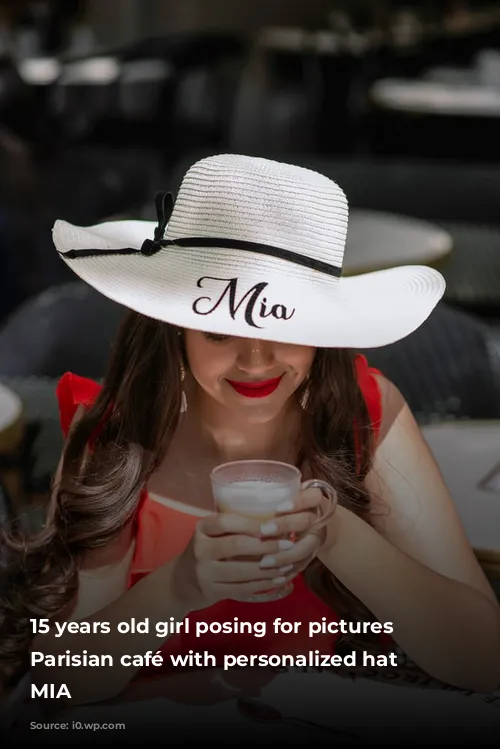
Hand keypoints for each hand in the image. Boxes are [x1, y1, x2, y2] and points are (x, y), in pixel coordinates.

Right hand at [170, 500, 320, 609]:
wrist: (181, 582)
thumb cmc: (205, 551)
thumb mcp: (211, 534)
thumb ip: (233, 528)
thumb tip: (274, 520)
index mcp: (202, 528)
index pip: (226, 522)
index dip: (251, 524)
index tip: (272, 526)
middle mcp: (200, 549)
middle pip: (236, 545)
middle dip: (266, 546)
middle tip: (288, 544)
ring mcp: (204, 572)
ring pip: (242, 571)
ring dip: (269, 568)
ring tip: (288, 564)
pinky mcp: (212, 591)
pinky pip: (242, 588)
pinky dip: (263, 585)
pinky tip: (277, 580)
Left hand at [256, 486, 330, 576]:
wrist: (312, 526)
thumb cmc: (287, 507)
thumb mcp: (283, 496)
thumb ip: (269, 496)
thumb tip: (235, 496)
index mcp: (312, 501)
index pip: (311, 497)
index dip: (298, 502)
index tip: (279, 507)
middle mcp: (317, 519)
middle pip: (305, 521)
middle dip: (285, 526)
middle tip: (264, 531)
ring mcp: (316, 539)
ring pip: (306, 549)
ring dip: (284, 556)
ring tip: (264, 562)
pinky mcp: (310, 557)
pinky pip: (301, 566)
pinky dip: (286, 572)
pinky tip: (270, 577)